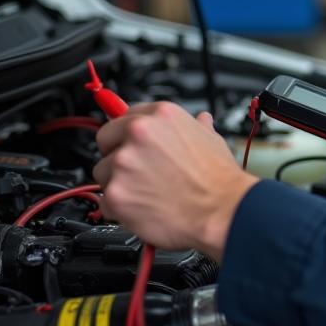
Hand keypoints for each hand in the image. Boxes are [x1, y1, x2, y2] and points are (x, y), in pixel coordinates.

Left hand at [92, 102, 257, 260]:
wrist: (222, 211)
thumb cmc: (218, 178)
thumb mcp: (211, 139)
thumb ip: (195, 126)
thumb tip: (198, 120)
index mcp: (160, 115)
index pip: (123, 116)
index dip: (128, 133)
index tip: (131, 143)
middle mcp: (138, 133)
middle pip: (105, 140)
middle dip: (116, 154)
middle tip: (138, 170)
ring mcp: (124, 163)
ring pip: (103, 172)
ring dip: (118, 182)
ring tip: (146, 192)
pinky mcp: (116, 194)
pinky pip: (105, 201)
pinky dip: (120, 208)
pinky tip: (142, 208)